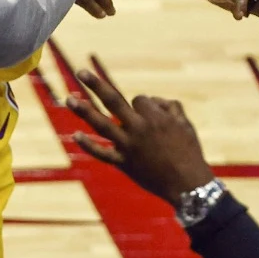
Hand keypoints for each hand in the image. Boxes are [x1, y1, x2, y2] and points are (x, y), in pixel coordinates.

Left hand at [64, 56, 214, 205]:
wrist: (188, 185)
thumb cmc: (190, 152)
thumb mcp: (186, 124)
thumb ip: (171, 107)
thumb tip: (155, 100)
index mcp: (155, 117)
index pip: (138, 100)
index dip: (142, 105)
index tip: (149, 115)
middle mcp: (138, 128)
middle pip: (113, 100)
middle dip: (96, 84)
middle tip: (81, 71)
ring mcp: (128, 146)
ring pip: (102, 124)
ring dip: (84, 110)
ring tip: (69, 98)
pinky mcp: (124, 163)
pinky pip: (103, 153)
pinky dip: (89, 145)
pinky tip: (75, 135)